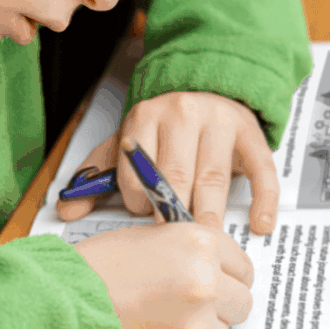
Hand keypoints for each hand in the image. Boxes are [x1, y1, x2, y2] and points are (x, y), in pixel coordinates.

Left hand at [55, 91, 278, 234]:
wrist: (209, 85)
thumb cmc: (165, 128)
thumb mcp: (129, 143)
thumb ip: (98, 176)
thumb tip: (67, 213)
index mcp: (146, 116)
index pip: (137, 169)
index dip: (139, 201)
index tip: (145, 217)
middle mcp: (183, 113)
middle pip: (176, 175)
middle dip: (173, 215)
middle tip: (173, 244)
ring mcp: (220, 121)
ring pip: (213, 177)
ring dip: (209, 214)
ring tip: (207, 242)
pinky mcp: (251, 132)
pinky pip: (260, 169)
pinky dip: (262, 199)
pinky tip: (259, 224)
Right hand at [75, 222, 254, 328]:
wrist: (67, 303)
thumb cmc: (98, 267)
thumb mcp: (148, 238)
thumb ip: (186, 247)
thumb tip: (209, 259)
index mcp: (198, 242)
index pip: (241, 261)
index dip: (230, 271)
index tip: (224, 277)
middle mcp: (206, 277)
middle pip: (243, 296)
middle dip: (226, 300)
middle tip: (203, 301)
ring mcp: (198, 316)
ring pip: (226, 324)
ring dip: (207, 323)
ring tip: (173, 315)